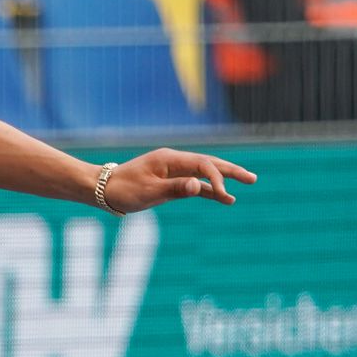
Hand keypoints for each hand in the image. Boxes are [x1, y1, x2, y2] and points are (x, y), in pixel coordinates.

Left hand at [100, 148, 256, 213]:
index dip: (217, 178)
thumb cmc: (124, 190)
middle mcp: (174, 161)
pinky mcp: (170, 181)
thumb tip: (200, 186)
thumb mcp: (149, 191)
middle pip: (208, 163)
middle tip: (252, 179)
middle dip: (231, 171)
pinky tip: (224, 198)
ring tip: (246, 184)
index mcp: (170, 159)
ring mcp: (172, 170)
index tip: (224, 195)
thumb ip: (176, 189)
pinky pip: (194, 184)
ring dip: (223, 180)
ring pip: (204, 173)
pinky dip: (208, 190)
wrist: (103, 190)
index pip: (202, 165)